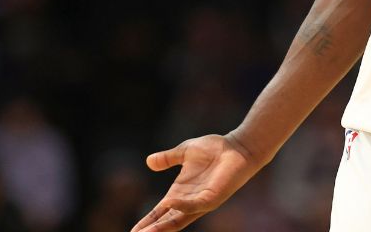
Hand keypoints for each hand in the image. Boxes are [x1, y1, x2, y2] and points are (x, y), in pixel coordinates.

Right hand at [130, 132, 262, 231]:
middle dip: (151, 230)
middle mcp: (188, 201)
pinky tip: (170, 202)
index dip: (147, 221)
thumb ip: (167, 159)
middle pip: (167, 221)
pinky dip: (182, 205)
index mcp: (180, 192)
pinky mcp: (213, 198)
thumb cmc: (214, 149)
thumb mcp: (184, 152)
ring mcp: (201, 201)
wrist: (237, 146)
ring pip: (179, 219)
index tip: (133, 231)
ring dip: (162, 226)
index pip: (160, 212)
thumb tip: (148, 162)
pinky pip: (195, 205)